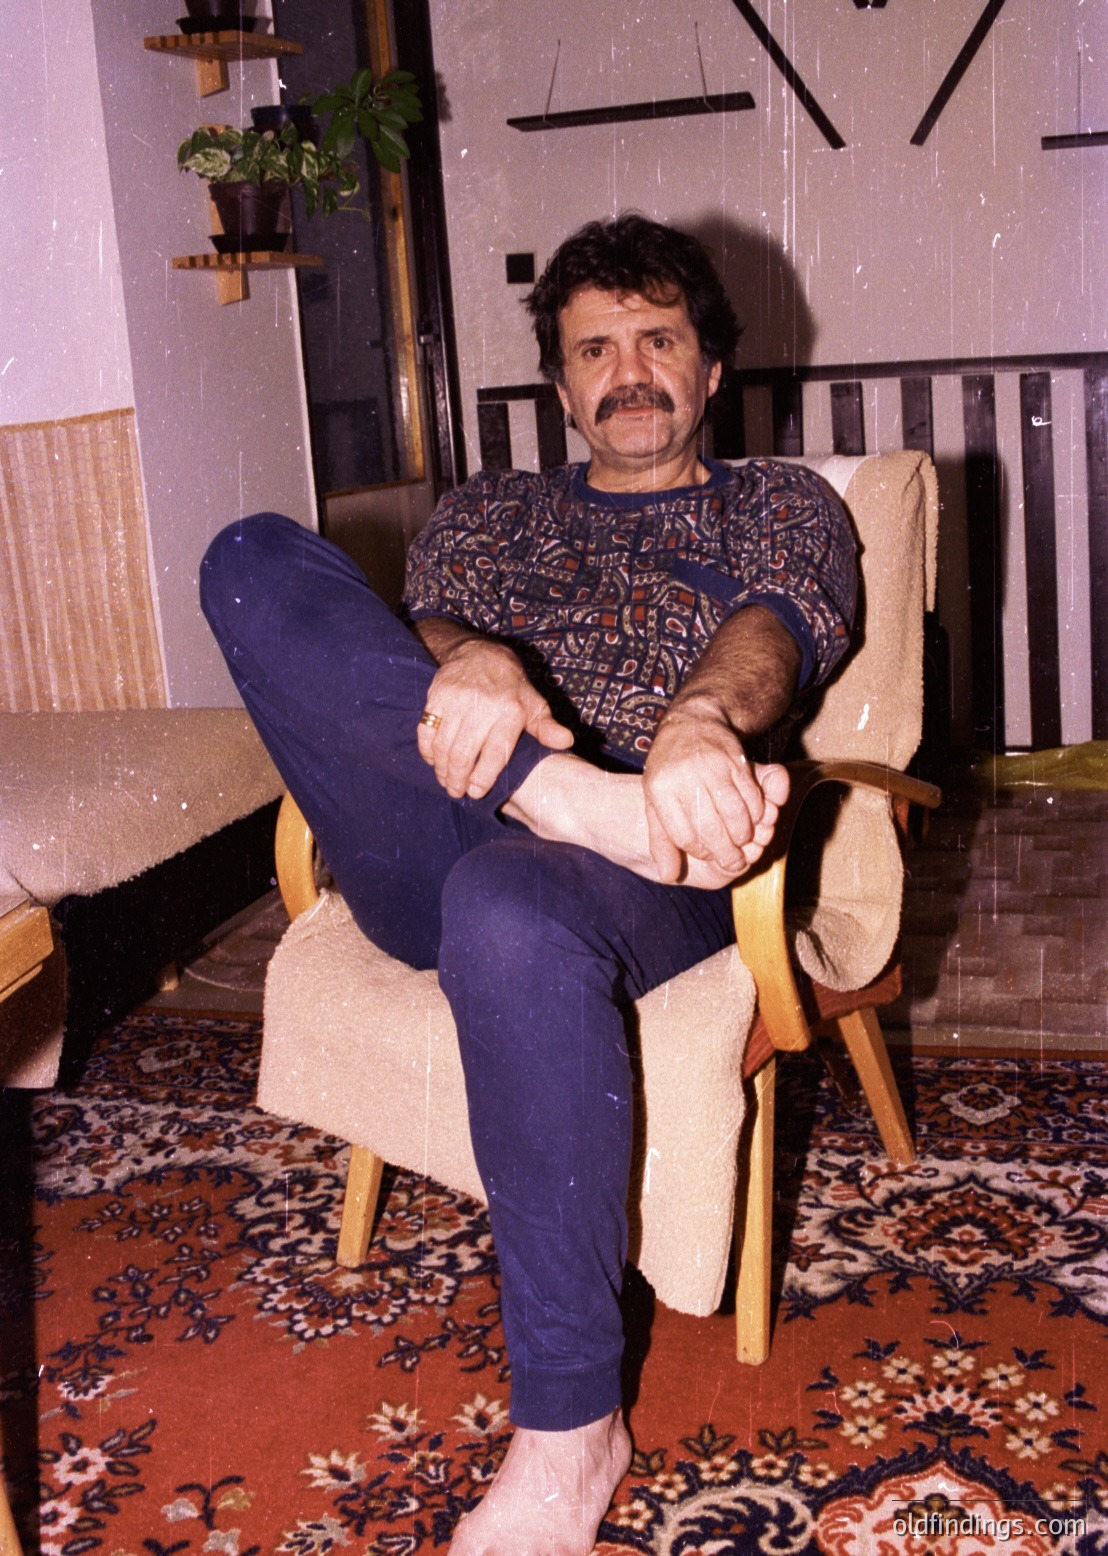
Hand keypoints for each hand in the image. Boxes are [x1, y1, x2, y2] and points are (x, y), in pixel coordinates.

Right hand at [417, 637, 572, 799]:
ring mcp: (457, 701)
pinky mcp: (437, 696)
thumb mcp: (534, 704)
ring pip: (443, 745)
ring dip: (442, 769)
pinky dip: (427, 750)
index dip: (483, 777)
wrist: (480, 654)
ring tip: (446, 780)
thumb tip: (566, 742)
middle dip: (457, 779)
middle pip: (464, 754)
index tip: (475, 792)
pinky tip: (433, 760)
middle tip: (456, 792)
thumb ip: (546, 727)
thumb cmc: (511, 688)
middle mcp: (483, 706)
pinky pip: (426, 731)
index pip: (494, 753)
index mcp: (510, 712)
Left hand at [643, 696, 789, 881]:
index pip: (685, 836)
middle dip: (727, 852)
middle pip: (713, 830)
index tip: (707, 854)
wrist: (691, 723)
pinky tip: (752, 818)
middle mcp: (686, 777)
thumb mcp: (655, 801)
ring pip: (736, 815)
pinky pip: (752, 797)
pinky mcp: (736, 760)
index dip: (700, 851)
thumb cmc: (669, 769)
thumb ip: (660, 840)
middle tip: (734, 860)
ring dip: (744, 834)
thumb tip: (668, 876)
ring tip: (743, 840)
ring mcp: (712, 767)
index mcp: (661, 790)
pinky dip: (756, 814)